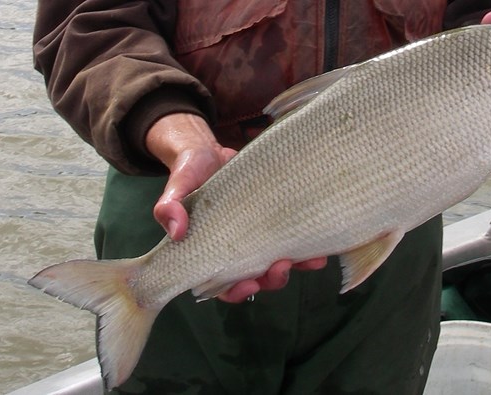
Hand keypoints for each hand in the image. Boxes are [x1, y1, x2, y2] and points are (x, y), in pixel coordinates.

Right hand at [146, 113, 326, 302]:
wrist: (212, 152)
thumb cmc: (190, 171)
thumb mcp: (178, 183)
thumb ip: (169, 206)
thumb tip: (176, 231)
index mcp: (210, 250)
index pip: (222, 285)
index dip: (235, 291)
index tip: (247, 285)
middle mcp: (238, 249)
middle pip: (257, 279)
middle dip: (271, 280)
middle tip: (280, 268)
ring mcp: (260, 236)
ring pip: (279, 264)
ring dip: (296, 267)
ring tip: (311, 260)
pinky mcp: (278, 221)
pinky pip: (295, 240)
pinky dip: (309, 247)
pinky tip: (321, 246)